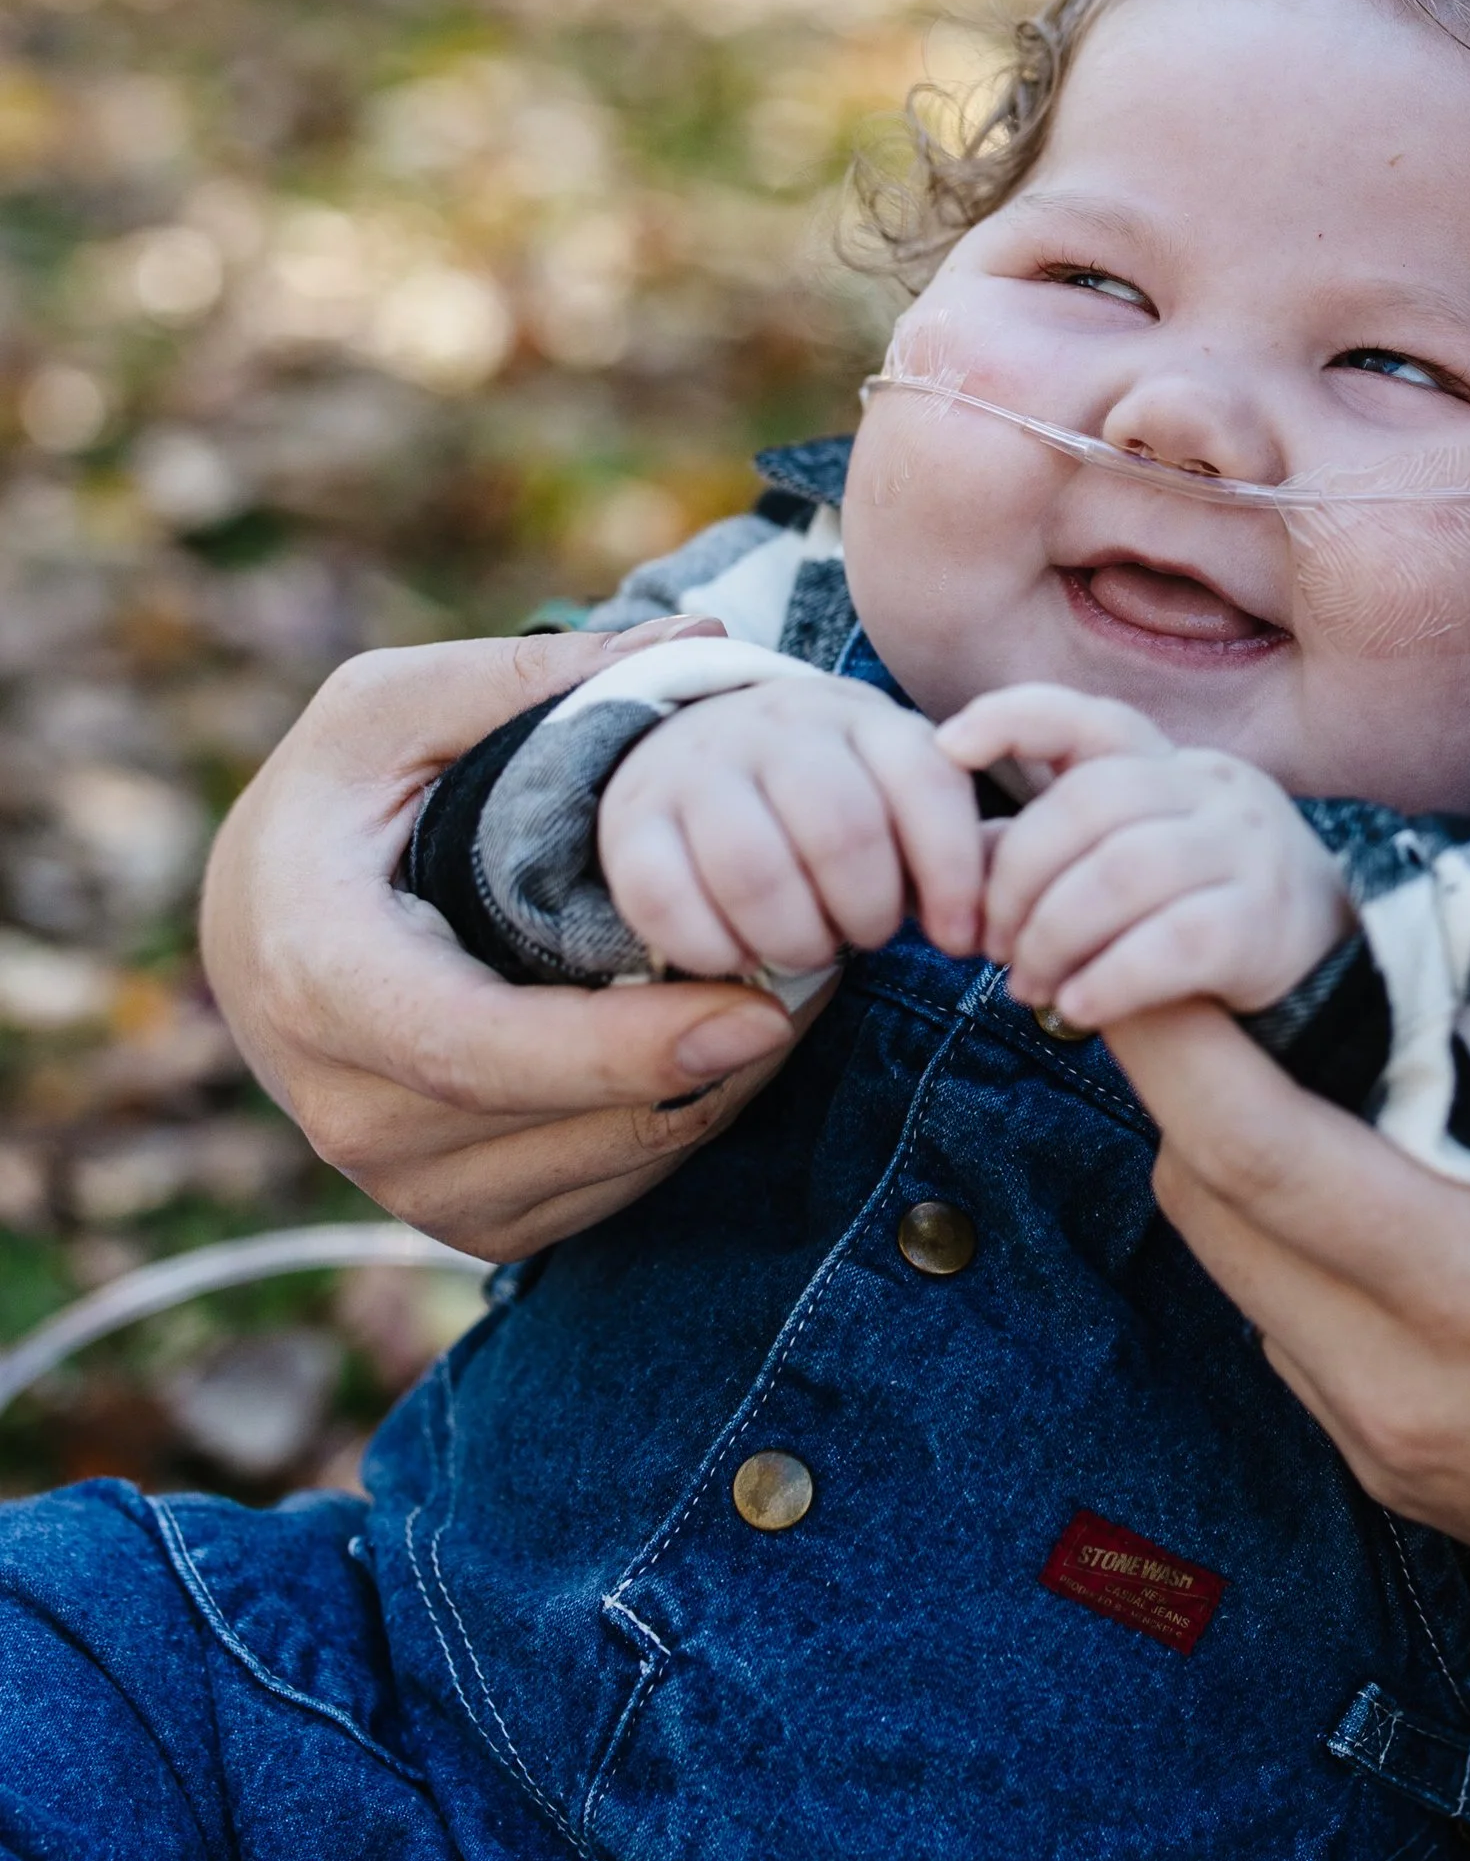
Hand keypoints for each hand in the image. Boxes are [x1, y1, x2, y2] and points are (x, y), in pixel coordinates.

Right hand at [199, 623, 808, 1261]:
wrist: (259, 928)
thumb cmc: (333, 801)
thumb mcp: (391, 708)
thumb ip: (530, 680)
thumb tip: (696, 641)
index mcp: (323, 982)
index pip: (481, 1052)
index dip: (624, 1050)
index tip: (757, 1012)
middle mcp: (350, 1110)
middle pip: (561, 1123)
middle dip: (708, 1067)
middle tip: (820, 981)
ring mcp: (402, 1181)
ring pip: (597, 1172)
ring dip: (711, 1101)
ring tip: (793, 1001)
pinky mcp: (457, 1219)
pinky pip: (598, 1198)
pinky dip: (678, 1132)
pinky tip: (726, 1050)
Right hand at [599, 675, 984, 979]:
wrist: (693, 745)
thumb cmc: (822, 796)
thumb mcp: (890, 791)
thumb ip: (947, 848)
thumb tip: (976, 930)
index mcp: (860, 714)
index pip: (926, 782)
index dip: (954, 874)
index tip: (958, 940)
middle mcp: (776, 726)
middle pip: (842, 832)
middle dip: (868, 914)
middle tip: (865, 935)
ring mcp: (696, 767)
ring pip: (756, 871)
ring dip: (796, 940)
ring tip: (806, 947)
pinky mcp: (629, 820)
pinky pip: (668, 900)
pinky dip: (716, 951)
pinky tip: (739, 954)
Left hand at [939, 683, 1352, 1031]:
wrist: (1326, 965)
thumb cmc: (1195, 910)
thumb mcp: (1125, 863)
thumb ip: (1047, 854)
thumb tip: (952, 863)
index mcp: (1169, 764)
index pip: (1088, 719)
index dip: (1013, 720)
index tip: (945, 747)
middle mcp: (1214, 787)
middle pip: (1089, 803)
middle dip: (1017, 878)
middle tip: (990, 947)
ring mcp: (1248, 847)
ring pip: (1124, 872)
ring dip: (1053, 936)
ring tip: (1027, 987)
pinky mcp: (1266, 921)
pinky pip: (1171, 943)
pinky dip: (1108, 979)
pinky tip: (1077, 1008)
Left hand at [1112, 915, 1469, 1860]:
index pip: (1255, 1157)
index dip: (1175, 1044)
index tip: (1146, 950)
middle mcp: (1400, 1388)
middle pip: (1202, 1211)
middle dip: (1184, 1084)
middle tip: (1229, 979)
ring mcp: (1387, 1448)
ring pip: (1230, 1277)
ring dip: (1232, 1169)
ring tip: (1301, 1067)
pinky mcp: (1398, 1479)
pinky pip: (1288, 1336)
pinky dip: (1287, 1245)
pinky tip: (1365, 1184)